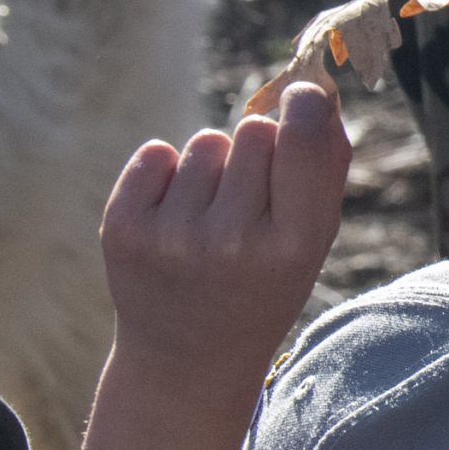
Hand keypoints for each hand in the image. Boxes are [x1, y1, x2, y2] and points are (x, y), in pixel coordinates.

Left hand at [67, 83, 351, 449]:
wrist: (186, 360)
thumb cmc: (265, 283)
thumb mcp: (313, 239)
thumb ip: (325, 164)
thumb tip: (317, 89)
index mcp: (292, 245)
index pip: (304, 138)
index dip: (306, 103)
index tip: (302, 96)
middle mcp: (231, 242)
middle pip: (254, 131)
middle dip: (258, 149)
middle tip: (251, 199)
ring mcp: (172, 238)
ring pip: (206, 142)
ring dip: (213, 167)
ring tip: (210, 218)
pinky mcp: (123, 230)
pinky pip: (157, 153)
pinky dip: (166, 173)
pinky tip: (173, 216)